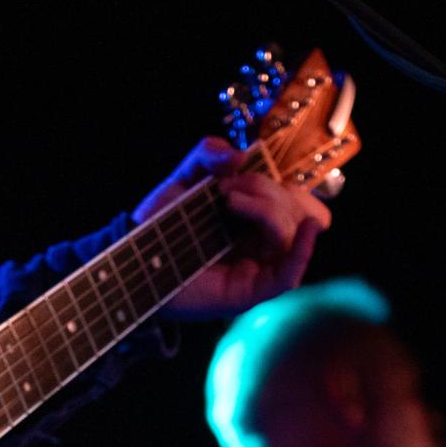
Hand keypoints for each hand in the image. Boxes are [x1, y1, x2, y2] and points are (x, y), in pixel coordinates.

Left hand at [131, 136, 330, 318]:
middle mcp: (263, 244)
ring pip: (291, 236)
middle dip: (266, 190)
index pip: (299, 203)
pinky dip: (302, 251)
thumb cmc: (162, 222)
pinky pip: (289, 276)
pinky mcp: (250, 291)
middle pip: (296, 213)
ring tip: (227, 201)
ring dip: (267, 210)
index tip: (251, 172)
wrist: (137, 256)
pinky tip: (307, 230)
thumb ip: (208, 155)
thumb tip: (237, 155)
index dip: (290, 185)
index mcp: (257, 219)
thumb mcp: (185, 177)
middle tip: (227, 189)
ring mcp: (259, 268)